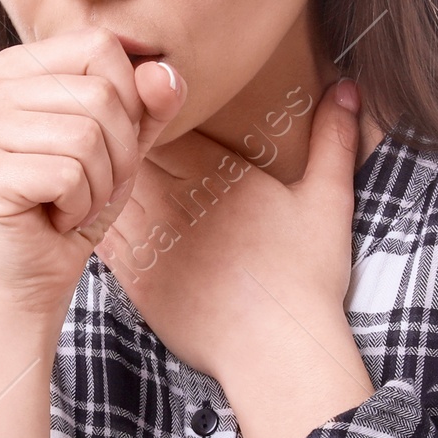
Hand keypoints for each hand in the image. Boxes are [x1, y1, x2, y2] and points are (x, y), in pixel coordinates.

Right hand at [0, 28, 187, 320]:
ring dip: (100, 185)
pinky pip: (69, 176)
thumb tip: (164, 73)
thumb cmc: (76, 199)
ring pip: (87, 137)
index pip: (100, 47)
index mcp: (13, 67)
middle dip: (118, 153)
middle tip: (89, 185)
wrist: (36, 273)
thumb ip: (149, 102)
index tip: (105, 144)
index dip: (129, 101)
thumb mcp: (125, 142)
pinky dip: (79, 207)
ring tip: (72, 201)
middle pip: (99, 95)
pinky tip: (54, 218)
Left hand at [94, 78, 367, 399]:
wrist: (277, 351)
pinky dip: (92, 221)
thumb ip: (333, 139)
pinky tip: (88, 213)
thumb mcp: (329, 200)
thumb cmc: (306, 278)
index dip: (149, 113)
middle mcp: (178, 201)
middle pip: (131, 154)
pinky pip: (102, 238)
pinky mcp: (138, 280)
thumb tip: (349, 86)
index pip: (164, 125)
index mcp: (218, 174)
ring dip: (102, 179)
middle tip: (107, 129)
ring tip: (95, 167)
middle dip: (120, 140)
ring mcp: (154, 241)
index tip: (144, 106)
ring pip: (112, 192)